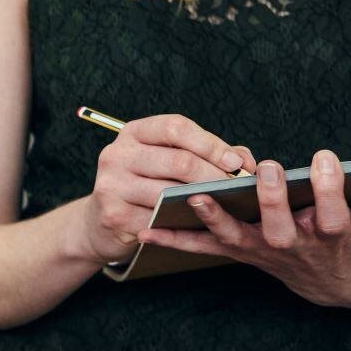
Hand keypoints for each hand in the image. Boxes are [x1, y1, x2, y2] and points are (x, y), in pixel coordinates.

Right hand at [80, 114, 253, 263]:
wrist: (105, 219)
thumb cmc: (149, 183)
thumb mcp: (169, 159)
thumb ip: (208, 153)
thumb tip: (245, 161)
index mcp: (133, 133)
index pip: (175, 128)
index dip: (210, 143)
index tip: (235, 162)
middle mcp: (117, 154)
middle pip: (178, 161)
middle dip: (214, 175)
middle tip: (236, 188)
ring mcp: (111, 185)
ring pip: (170, 193)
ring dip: (203, 200)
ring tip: (224, 204)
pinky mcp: (114, 215)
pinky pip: (160, 219)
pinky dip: (182, 221)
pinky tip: (198, 222)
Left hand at [139, 150, 350, 307]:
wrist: (341, 281)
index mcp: (333, 237)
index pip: (333, 214)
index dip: (330, 188)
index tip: (326, 158)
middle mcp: (293, 247)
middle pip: (280, 229)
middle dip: (272, 199)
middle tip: (265, 168)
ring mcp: (262, 253)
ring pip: (236, 239)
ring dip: (214, 219)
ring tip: (194, 198)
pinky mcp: (239, 253)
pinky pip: (204, 250)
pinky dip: (176, 242)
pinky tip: (146, 231)